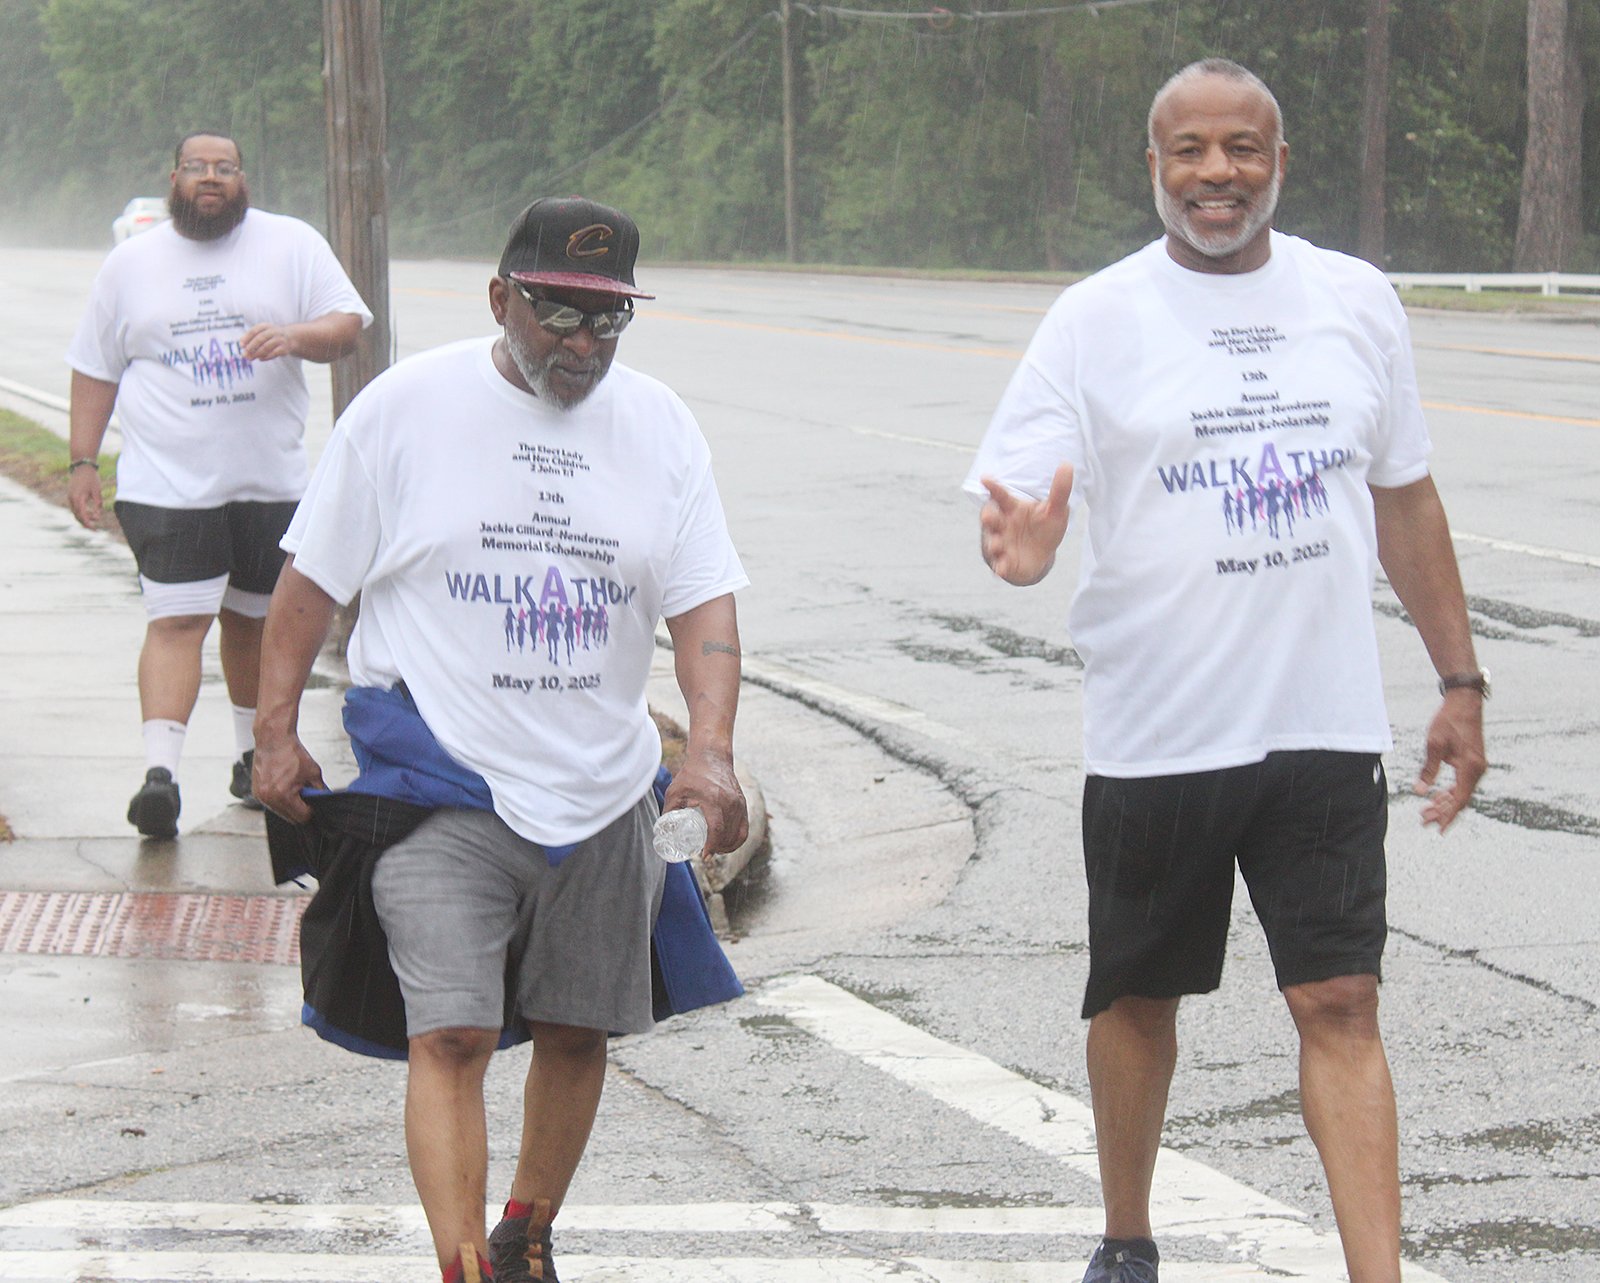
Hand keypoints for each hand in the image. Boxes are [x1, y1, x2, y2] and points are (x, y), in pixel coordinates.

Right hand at [67, 464, 101, 528]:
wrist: (82, 467)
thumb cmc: (92, 479)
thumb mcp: (97, 492)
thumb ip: (98, 505)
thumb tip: (97, 517)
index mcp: (78, 498)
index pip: (82, 515)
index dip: (88, 523)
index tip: (94, 529)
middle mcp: (71, 499)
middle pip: (77, 516)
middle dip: (85, 523)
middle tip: (94, 528)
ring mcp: (69, 497)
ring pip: (74, 512)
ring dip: (83, 518)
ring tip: (93, 521)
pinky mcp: (70, 495)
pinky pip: (74, 507)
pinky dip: (80, 512)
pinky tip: (88, 514)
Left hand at [240, 322, 297, 361]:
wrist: (290, 338)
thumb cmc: (271, 336)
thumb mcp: (262, 332)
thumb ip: (251, 338)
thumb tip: (242, 345)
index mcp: (265, 326)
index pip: (254, 331)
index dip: (247, 338)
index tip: (241, 345)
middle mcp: (273, 331)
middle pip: (260, 338)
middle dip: (251, 347)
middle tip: (245, 354)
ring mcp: (280, 339)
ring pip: (267, 347)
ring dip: (257, 353)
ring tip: (251, 358)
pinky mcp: (284, 348)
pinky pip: (274, 353)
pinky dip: (266, 357)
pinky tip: (260, 359)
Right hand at [252, 731, 325, 823]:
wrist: (273, 739)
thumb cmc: (291, 752)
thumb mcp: (313, 772)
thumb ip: (320, 790)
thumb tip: (325, 800)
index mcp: (282, 795)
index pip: (301, 817)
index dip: (311, 811)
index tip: (314, 803)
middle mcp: (268, 798)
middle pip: (290, 817)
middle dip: (300, 809)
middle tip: (306, 795)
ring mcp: (260, 796)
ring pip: (280, 811)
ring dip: (289, 805)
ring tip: (294, 788)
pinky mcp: (256, 791)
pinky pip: (271, 803)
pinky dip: (279, 799)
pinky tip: (285, 786)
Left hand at [662, 746, 747, 858]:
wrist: (712, 757)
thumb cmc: (692, 774)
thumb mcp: (676, 791)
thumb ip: (668, 810)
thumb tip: (662, 831)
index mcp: (714, 800)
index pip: (716, 830)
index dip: (711, 846)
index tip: (704, 856)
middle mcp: (730, 802)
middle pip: (728, 835)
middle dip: (718, 849)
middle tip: (706, 855)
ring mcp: (739, 803)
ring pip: (738, 833)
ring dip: (728, 846)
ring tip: (716, 851)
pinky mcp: (743, 803)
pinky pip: (745, 827)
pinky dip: (738, 839)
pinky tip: (730, 845)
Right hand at [979, 463, 1073, 584]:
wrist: (1041, 556)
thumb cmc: (1044, 528)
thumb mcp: (1055, 509)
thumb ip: (1059, 490)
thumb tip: (1067, 464)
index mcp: (1012, 508)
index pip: (1000, 495)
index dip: (993, 487)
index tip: (985, 478)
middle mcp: (1003, 525)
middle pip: (990, 518)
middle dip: (987, 517)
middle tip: (987, 517)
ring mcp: (1001, 544)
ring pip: (992, 542)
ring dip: (992, 543)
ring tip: (997, 545)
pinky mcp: (1004, 562)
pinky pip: (999, 564)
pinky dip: (999, 567)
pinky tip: (1002, 568)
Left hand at [1412, 691, 1486, 830]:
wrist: (1464, 703)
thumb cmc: (1448, 721)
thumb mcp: (1434, 745)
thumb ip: (1428, 770)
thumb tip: (1419, 791)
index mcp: (1470, 767)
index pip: (1459, 799)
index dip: (1448, 816)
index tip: (1437, 828)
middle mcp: (1477, 770)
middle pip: (1461, 799)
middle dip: (1442, 812)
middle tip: (1423, 821)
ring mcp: (1477, 766)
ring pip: (1462, 793)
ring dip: (1445, 803)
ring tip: (1426, 812)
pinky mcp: (1473, 762)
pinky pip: (1463, 784)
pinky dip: (1450, 792)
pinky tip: (1437, 797)